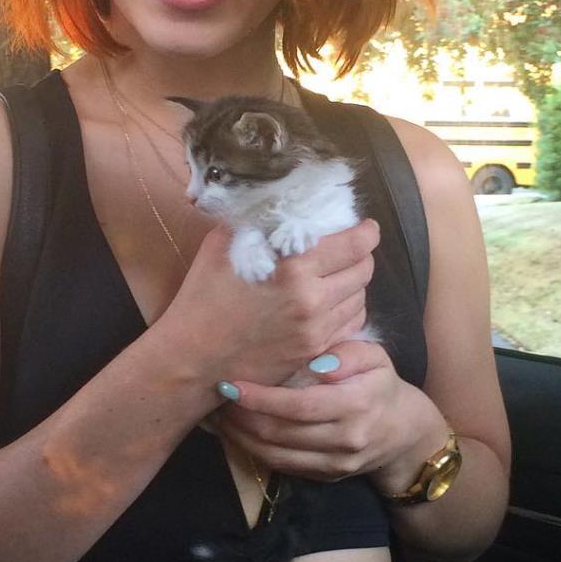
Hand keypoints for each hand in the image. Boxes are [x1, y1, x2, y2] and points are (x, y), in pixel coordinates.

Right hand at [159, 220, 378, 388]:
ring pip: (360, 298)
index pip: (355, 244)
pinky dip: (347, 310)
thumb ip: (254, 221)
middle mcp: (312, 299)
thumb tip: (277, 202)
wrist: (194, 359)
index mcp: (293, 267)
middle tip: (351, 250)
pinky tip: (331, 304)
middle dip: (362, 256)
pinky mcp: (314, 351)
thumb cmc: (202, 299)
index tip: (366, 228)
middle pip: (364, 270)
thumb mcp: (221, 247)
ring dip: (354, 283)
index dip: (367, 232)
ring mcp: (316, 329)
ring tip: (338, 276)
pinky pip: (350, 325)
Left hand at [214, 339, 444, 483]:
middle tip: (216, 395)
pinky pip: (279, 465)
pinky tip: (234, 430)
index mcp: (356, 406)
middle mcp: (344, 440)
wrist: (402, 434)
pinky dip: (251, 449)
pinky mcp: (323, 477)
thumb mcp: (376, 357)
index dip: (261, 398)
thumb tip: (320, 363)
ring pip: (273, 454)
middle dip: (240, 416)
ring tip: (216, 413)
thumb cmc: (380, 385)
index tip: (231, 384)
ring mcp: (333, 464)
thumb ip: (350, 353)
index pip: (299, 406)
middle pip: (279, 433)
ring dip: (239, 435)